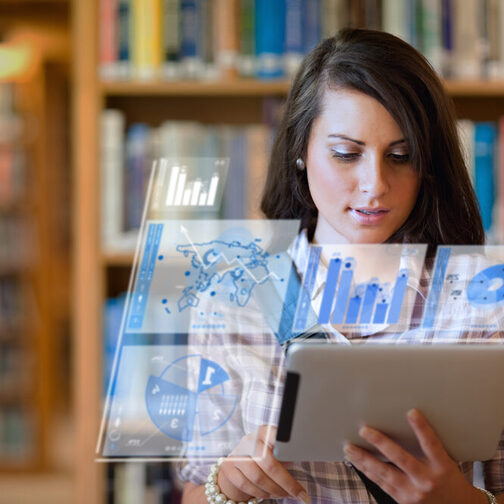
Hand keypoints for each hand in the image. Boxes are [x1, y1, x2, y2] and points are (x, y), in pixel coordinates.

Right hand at [217, 425, 309, 502]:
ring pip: (258, 478)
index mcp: (264, 431)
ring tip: (286, 495)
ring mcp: (236, 454)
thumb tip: (306, 455)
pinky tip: (271, 494)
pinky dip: (262, 494)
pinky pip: (247, 486)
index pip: (276, 436)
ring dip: (276, 491)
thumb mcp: (275, 449)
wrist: (236, 462)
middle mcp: (249, 440)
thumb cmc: (264, 456)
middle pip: (268, 463)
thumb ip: (286, 453)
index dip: (287, 446)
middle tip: (299, 494)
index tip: (299, 455)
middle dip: (286, 482)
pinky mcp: (228, 468)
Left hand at [343, 409, 486, 503]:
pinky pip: (382, 484)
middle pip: (401, 459)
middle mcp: (427, 480)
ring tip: (349, 447)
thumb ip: (429, 447)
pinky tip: (357, 462)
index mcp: (442, 467)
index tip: (411, 412)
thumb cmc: (449, 480)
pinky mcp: (403, 501)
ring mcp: (414, 493)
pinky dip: (367, 471)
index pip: (431, 444)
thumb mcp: (447, 463)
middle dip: (381, 443)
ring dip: (364, 459)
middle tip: (364, 430)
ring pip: (385, 473)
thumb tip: (409, 418)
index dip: (422, 428)